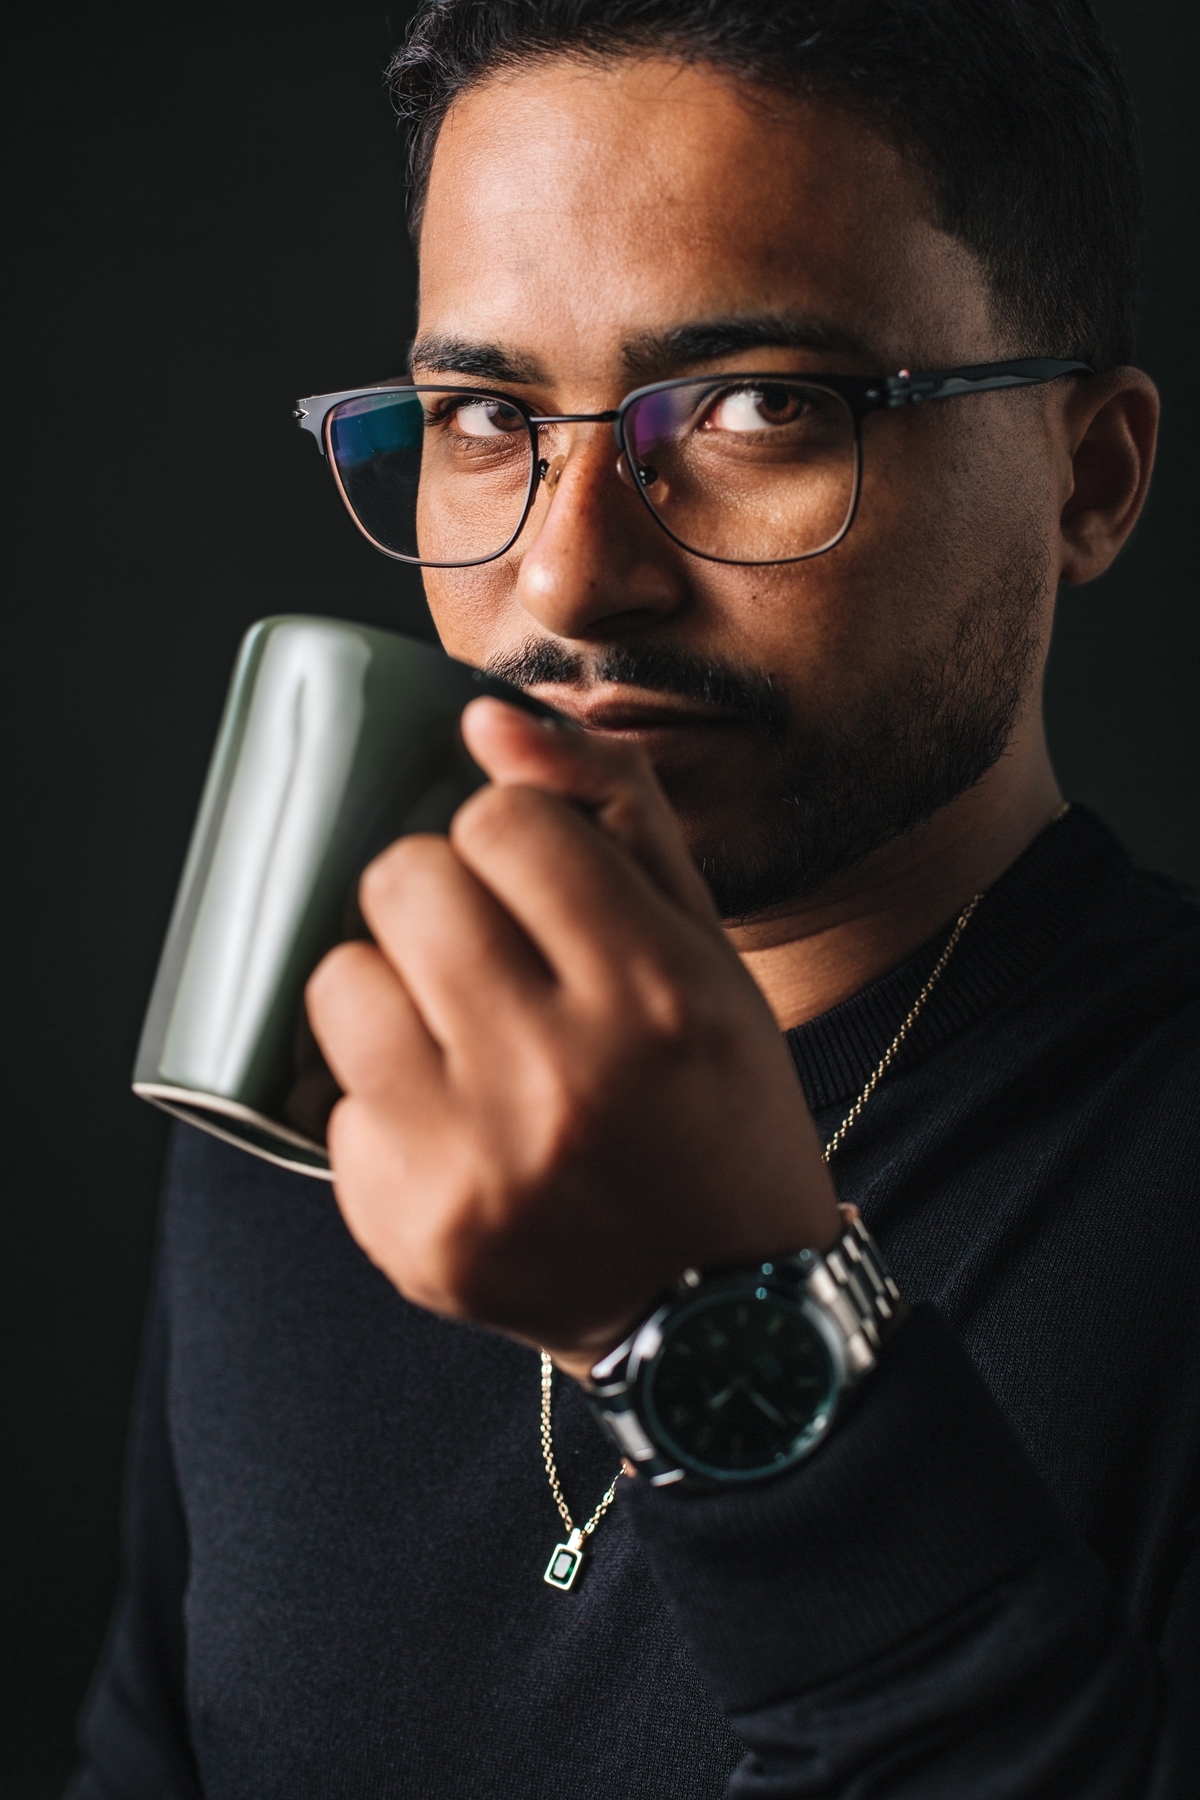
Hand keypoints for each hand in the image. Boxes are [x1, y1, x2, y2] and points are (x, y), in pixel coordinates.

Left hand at [306, 698, 840, 1375]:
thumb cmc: (715, 1107)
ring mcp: (476, 1164)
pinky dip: (379, 1094)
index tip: (535, 886)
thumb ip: (613, 810)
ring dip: (386, 984)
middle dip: (436, 893)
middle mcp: (562, 1077)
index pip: (502, 821)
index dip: (510, 839)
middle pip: (404, 881)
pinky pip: (331, 1098)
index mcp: (656, 992)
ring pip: (340, 980)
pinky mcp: (410, 1233)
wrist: (724, 1319)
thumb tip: (481, 719)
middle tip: (483, 952)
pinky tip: (452, 1123)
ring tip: (454, 1031)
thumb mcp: (708, 949)